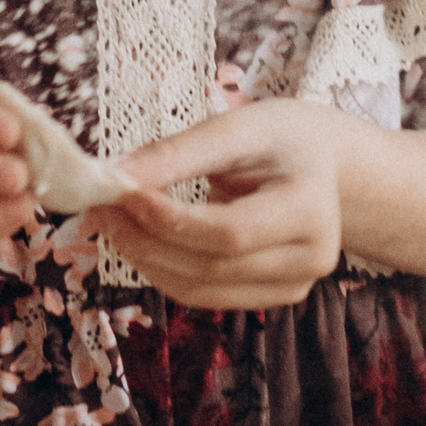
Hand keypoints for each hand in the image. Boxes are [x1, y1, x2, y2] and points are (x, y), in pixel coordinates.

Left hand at [87, 99, 345, 308]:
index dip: (169, 221)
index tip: (122, 193)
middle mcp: (312, 258)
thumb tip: (115, 176)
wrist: (322, 164)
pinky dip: (165, 271)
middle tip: (103, 207)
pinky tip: (143, 240)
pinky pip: (205, 295)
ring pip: (201, 290)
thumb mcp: (238, 128)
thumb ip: (179, 153)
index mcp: (311, 209)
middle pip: (211, 267)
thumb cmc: (282, 138)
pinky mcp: (273, 297)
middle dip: (146, 240)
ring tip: (115, 221)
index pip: (230, 233)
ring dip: (147, 260)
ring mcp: (295, 286)